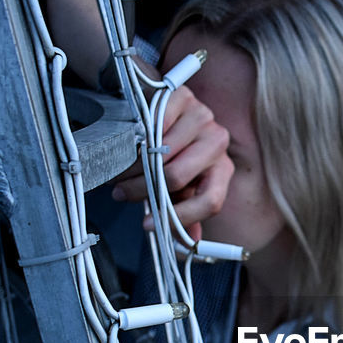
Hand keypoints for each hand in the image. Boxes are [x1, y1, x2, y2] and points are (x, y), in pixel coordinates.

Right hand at [112, 82, 232, 243]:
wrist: (160, 112)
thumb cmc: (170, 155)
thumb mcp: (178, 187)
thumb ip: (182, 213)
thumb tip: (183, 246)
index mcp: (222, 170)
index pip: (210, 201)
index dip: (179, 218)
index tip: (148, 224)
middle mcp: (218, 142)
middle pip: (177, 176)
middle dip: (143, 190)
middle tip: (121, 193)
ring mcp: (203, 116)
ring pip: (160, 151)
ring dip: (133, 165)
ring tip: (120, 170)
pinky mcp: (183, 96)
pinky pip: (154, 122)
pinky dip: (137, 136)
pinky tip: (129, 141)